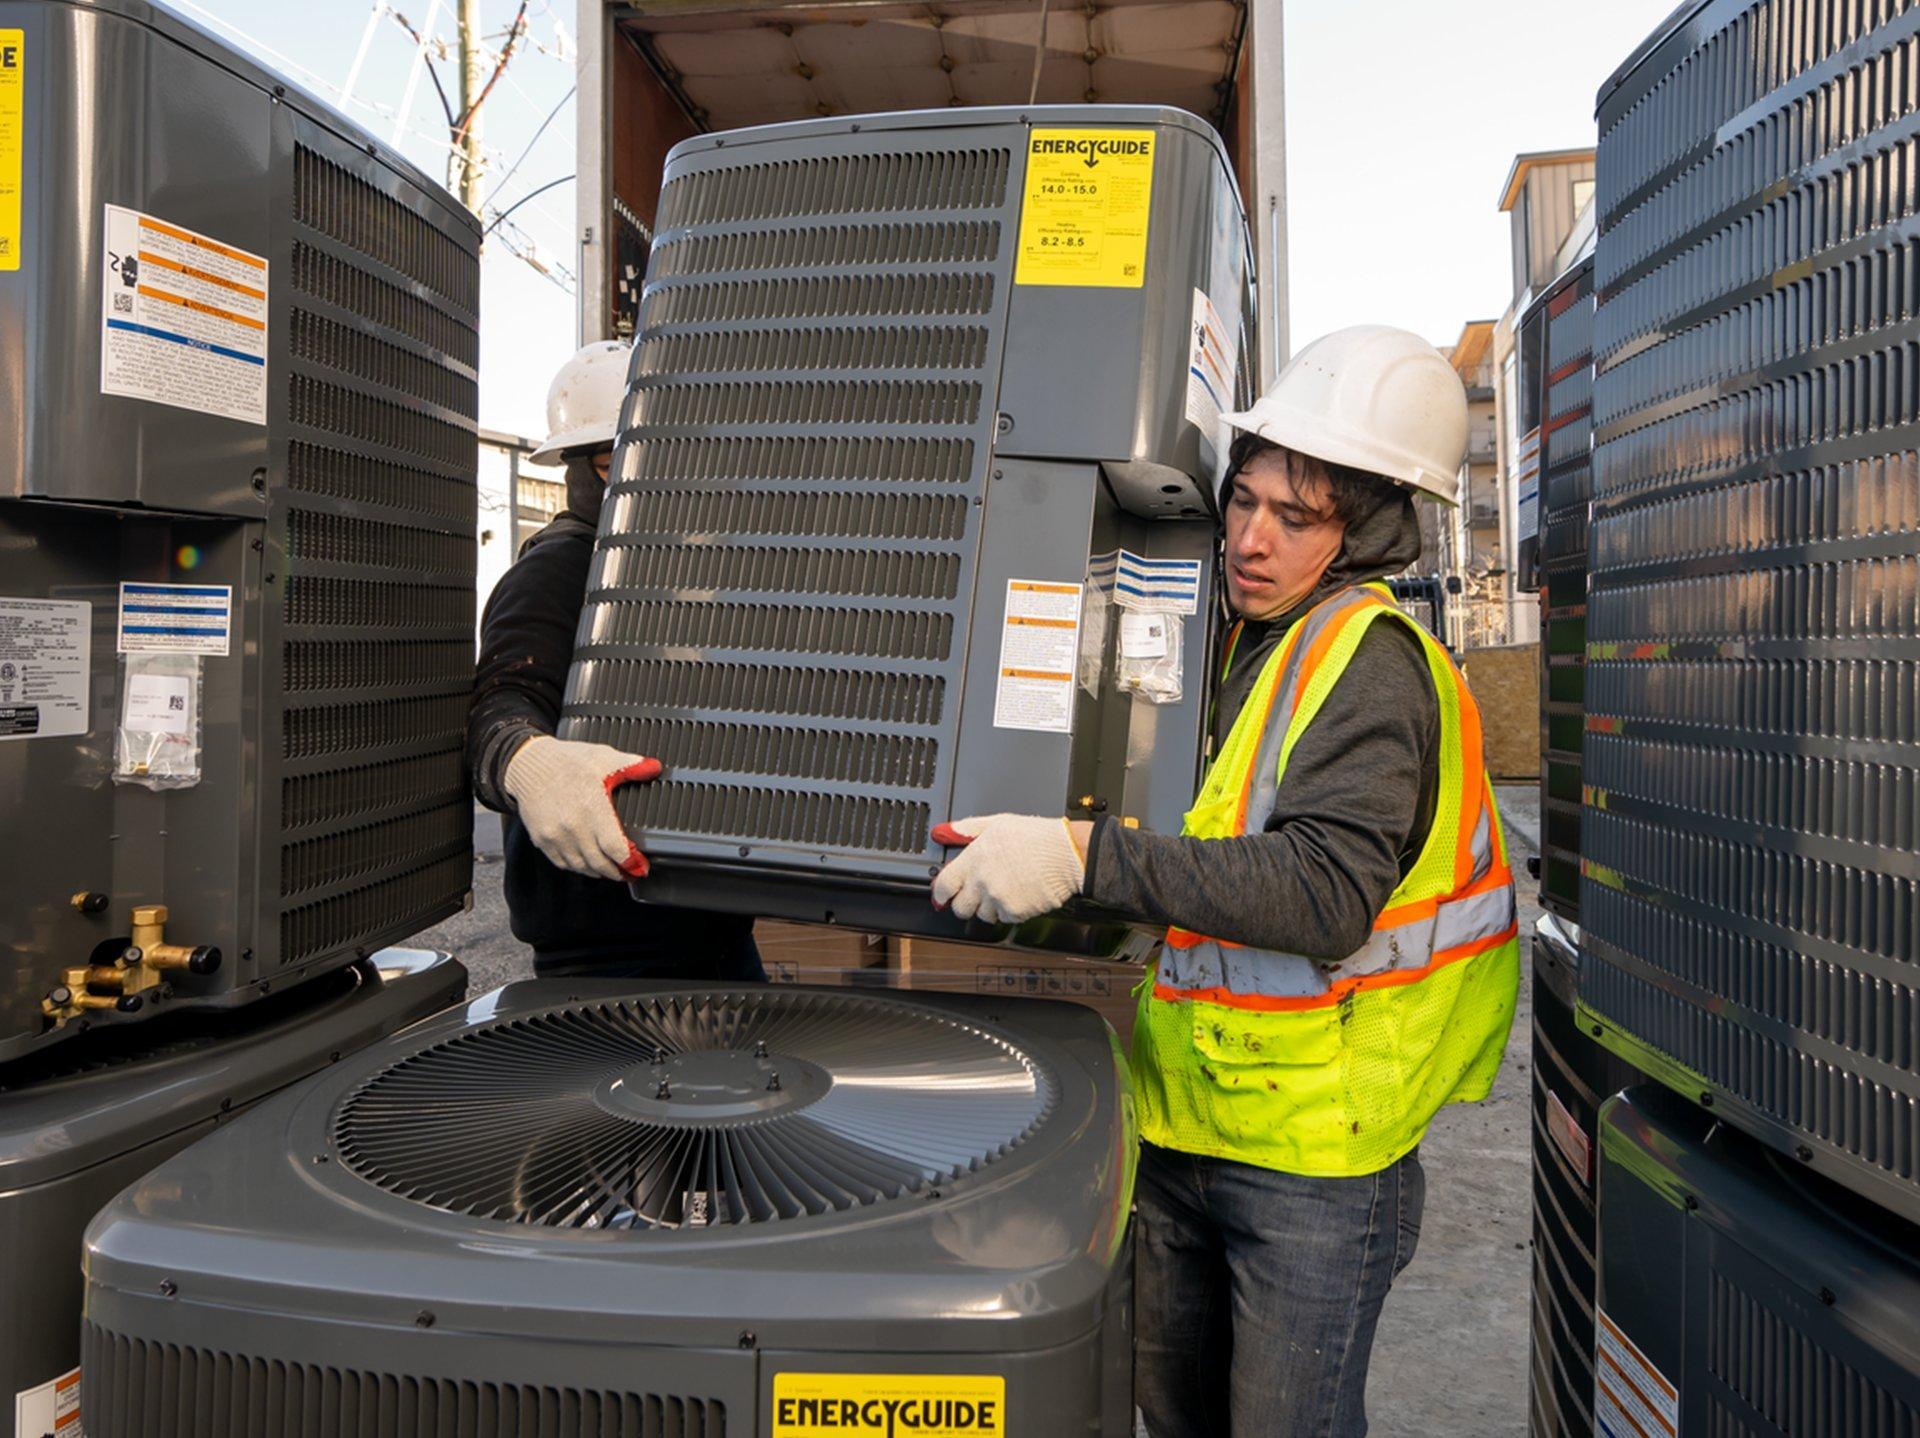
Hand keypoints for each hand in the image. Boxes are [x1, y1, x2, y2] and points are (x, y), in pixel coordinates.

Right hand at [503, 735, 660, 880]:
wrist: (528, 764)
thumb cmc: (566, 761)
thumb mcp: (604, 757)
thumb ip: (633, 766)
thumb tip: (655, 767)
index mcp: (593, 808)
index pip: (616, 848)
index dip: (631, 862)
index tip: (640, 867)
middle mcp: (574, 827)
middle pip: (600, 863)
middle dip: (618, 872)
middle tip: (629, 872)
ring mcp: (556, 835)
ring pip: (581, 866)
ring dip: (598, 871)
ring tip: (610, 870)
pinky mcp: (543, 839)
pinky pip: (562, 862)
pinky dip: (577, 866)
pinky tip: (586, 863)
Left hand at [930, 814, 1085, 923]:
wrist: (1067, 853)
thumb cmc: (1037, 837)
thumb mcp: (998, 823)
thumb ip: (967, 829)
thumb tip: (943, 832)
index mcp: (975, 858)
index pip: (944, 885)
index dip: (941, 894)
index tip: (943, 896)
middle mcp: (983, 881)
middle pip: (960, 908)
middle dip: (966, 903)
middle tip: (978, 895)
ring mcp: (998, 898)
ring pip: (982, 916)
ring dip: (990, 908)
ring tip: (1005, 890)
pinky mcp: (1015, 912)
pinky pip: (1004, 919)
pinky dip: (1010, 911)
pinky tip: (1019, 894)